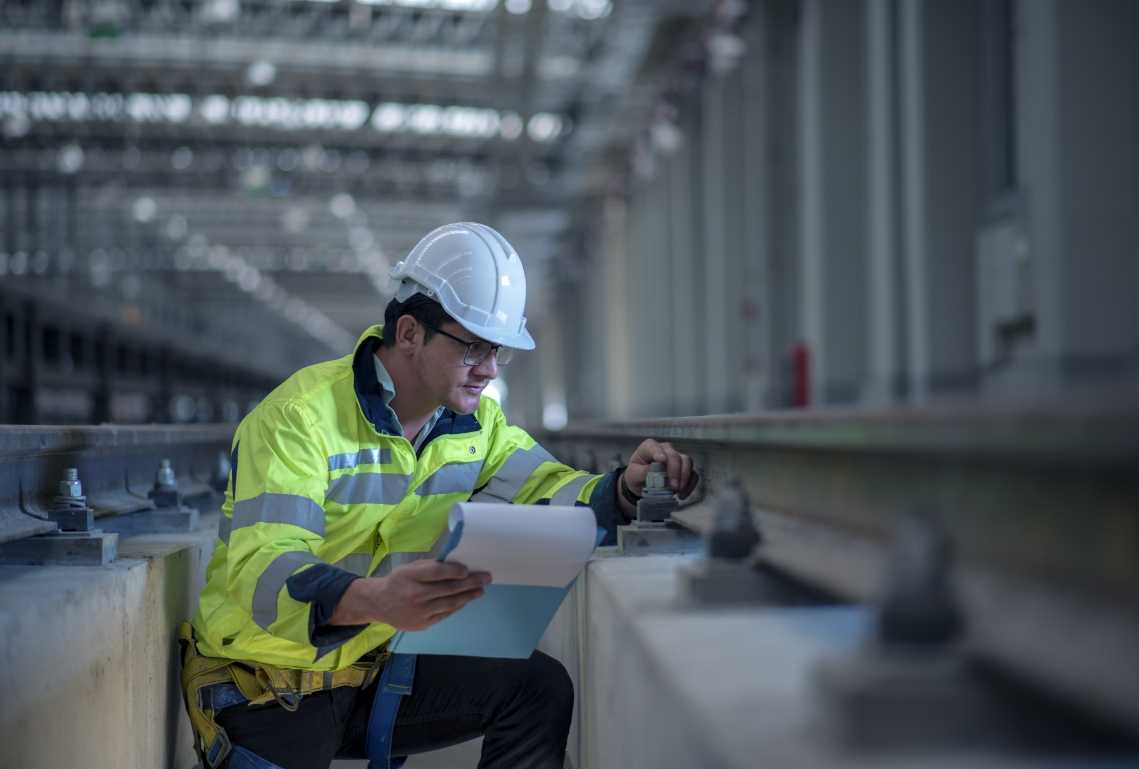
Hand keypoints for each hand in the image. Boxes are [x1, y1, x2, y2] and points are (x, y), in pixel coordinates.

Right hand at [330, 560, 490, 629]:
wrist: (379, 604)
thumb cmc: (399, 581)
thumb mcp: (410, 568)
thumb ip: (430, 567)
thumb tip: (457, 566)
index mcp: (410, 575)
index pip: (437, 572)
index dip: (454, 571)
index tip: (468, 570)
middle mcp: (415, 594)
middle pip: (448, 588)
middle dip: (470, 583)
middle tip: (486, 578)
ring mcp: (419, 611)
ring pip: (449, 603)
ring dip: (468, 596)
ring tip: (480, 591)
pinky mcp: (422, 624)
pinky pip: (444, 614)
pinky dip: (456, 607)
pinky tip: (465, 600)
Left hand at [623, 439, 697, 498]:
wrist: (642, 485)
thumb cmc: (636, 476)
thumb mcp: (633, 475)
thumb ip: (641, 472)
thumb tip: (652, 471)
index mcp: (649, 447)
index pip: (655, 447)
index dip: (659, 453)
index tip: (661, 460)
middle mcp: (665, 449)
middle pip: (674, 456)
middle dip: (675, 472)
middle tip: (673, 487)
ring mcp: (677, 458)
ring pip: (687, 462)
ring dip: (684, 478)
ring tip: (677, 491)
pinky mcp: (685, 469)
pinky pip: (693, 474)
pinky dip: (690, 485)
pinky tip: (682, 495)